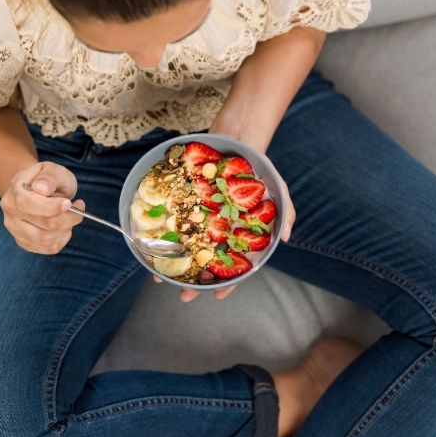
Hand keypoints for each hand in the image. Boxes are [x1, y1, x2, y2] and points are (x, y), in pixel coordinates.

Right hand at [0, 161, 84, 253]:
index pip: (28, 204)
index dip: (51, 207)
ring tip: (70, 215)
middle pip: (43, 224)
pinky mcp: (26, 243)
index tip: (68, 203)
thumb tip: (42, 188)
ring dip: (66, 228)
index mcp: (14, 192)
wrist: (37, 190)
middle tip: (78, 206)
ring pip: (48, 239)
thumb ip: (49, 176)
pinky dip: (63, 237)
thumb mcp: (52, 170)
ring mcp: (16, 231)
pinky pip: (50, 248)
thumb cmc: (47, 180)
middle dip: (67, 217)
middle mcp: (11, 214)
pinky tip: (63, 225)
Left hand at [153, 117, 296, 302]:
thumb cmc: (260, 168)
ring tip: (160, 278)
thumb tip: (283, 237)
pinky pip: (171, 222)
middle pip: (205, 263)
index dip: (228, 282)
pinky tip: (151, 246)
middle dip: (194, 282)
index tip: (218, 295)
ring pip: (185, 247)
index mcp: (238, 234)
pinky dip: (162, 234)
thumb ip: (284, 213)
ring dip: (173, 264)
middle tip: (184, 298)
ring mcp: (199, 218)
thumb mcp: (277, 189)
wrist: (237, 138)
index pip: (235, 266)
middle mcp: (217, 230)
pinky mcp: (183, 203)